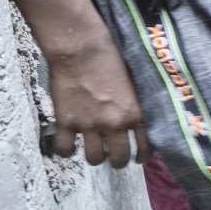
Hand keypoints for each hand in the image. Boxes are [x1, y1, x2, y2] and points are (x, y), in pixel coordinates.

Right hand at [46, 40, 148, 166]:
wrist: (81, 49)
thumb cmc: (112, 57)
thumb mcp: (135, 82)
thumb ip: (137, 103)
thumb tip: (140, 116)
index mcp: (135, 113)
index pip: (146, 146)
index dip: (142, 156)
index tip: (139, 157)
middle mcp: (114, 123)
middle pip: (119, 158)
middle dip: (118, 161)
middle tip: (115, 156)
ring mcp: (89, 125)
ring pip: (94, 158)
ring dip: (95, 157)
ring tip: (94, 150)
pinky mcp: (66, 121)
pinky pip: (64, 148)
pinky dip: (65, 151)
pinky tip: (68, 145)